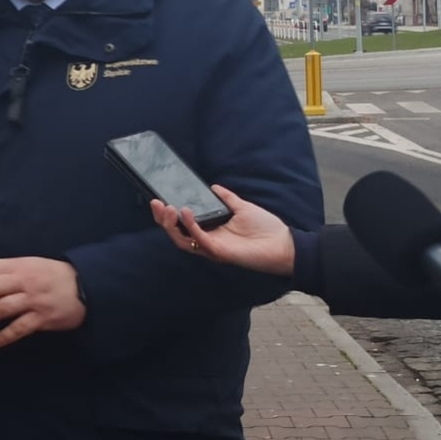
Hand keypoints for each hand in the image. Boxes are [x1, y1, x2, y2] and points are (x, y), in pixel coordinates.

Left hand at [0, 256, 84, 349]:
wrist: (85, 286)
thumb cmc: (51, 276)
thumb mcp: (29, 265)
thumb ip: (7, 271)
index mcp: (18, 265)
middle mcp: (24, 281)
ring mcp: (34, 299)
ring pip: (2, 308)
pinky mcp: (43, 317)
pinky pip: (19, 328)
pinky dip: (4, 336)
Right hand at [150, 185, 296, 274]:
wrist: (284, 244)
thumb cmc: (266, 229)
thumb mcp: (242, 207)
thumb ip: (226, 198)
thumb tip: (213, 187)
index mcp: (211, 231)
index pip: (182, 225)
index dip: (169, 215)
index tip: (160, 199)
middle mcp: (208, 241)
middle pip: (176, 234)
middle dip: (162, 220)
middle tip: (156, 203)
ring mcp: (213, 248)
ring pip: (182, 240)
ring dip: (171, 225)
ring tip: (167, 207)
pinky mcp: (220, 252)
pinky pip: (200, 240)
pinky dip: (190, 226)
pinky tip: (186, 211)